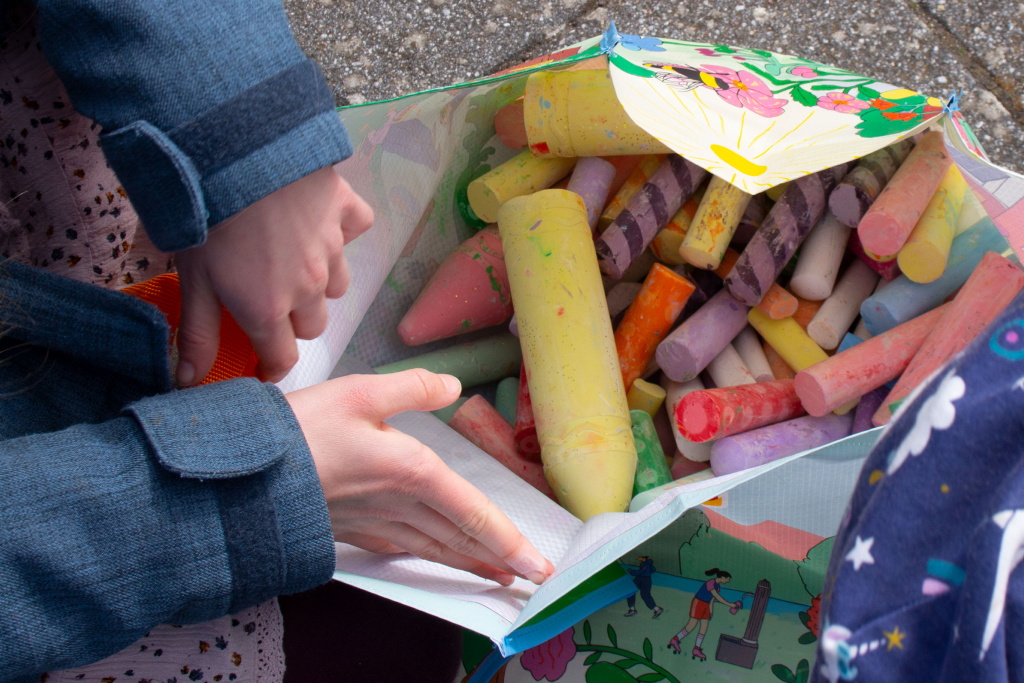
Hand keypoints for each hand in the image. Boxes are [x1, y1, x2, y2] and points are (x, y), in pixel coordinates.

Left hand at [174, 166, 373, 384]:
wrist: (239, 149)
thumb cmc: (207, 216)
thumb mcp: (192, 280)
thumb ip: (198, 334)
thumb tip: (190, 382)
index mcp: (268, 311)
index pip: (283, 359)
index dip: (272, 366)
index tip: (262, 362)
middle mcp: (308, 288)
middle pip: (313, 326)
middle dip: (292, 322)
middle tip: (266, 297)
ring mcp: (332, 250)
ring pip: (337, 286)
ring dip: (318, 283)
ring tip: (291, 258)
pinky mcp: (346, 212)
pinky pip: (356, 231)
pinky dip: (343, 231)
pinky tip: (320, 221)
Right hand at [285, 369, 554, 585]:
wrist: (244, 475)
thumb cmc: (300, 431)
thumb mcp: (360, 391)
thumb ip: (412, 388)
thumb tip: (451, 386)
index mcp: (411, 472)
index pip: (474, 513)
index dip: (509, 540)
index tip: (536, 564)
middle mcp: (400, 505)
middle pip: (460, 539)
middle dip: (498, 559)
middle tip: (530, 577)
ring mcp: (376, 524)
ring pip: (435, 549)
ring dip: (470, 563)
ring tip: (496, 576)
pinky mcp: (353, 530)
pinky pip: (404, 549)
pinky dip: (431, 558)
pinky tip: (435, 557)